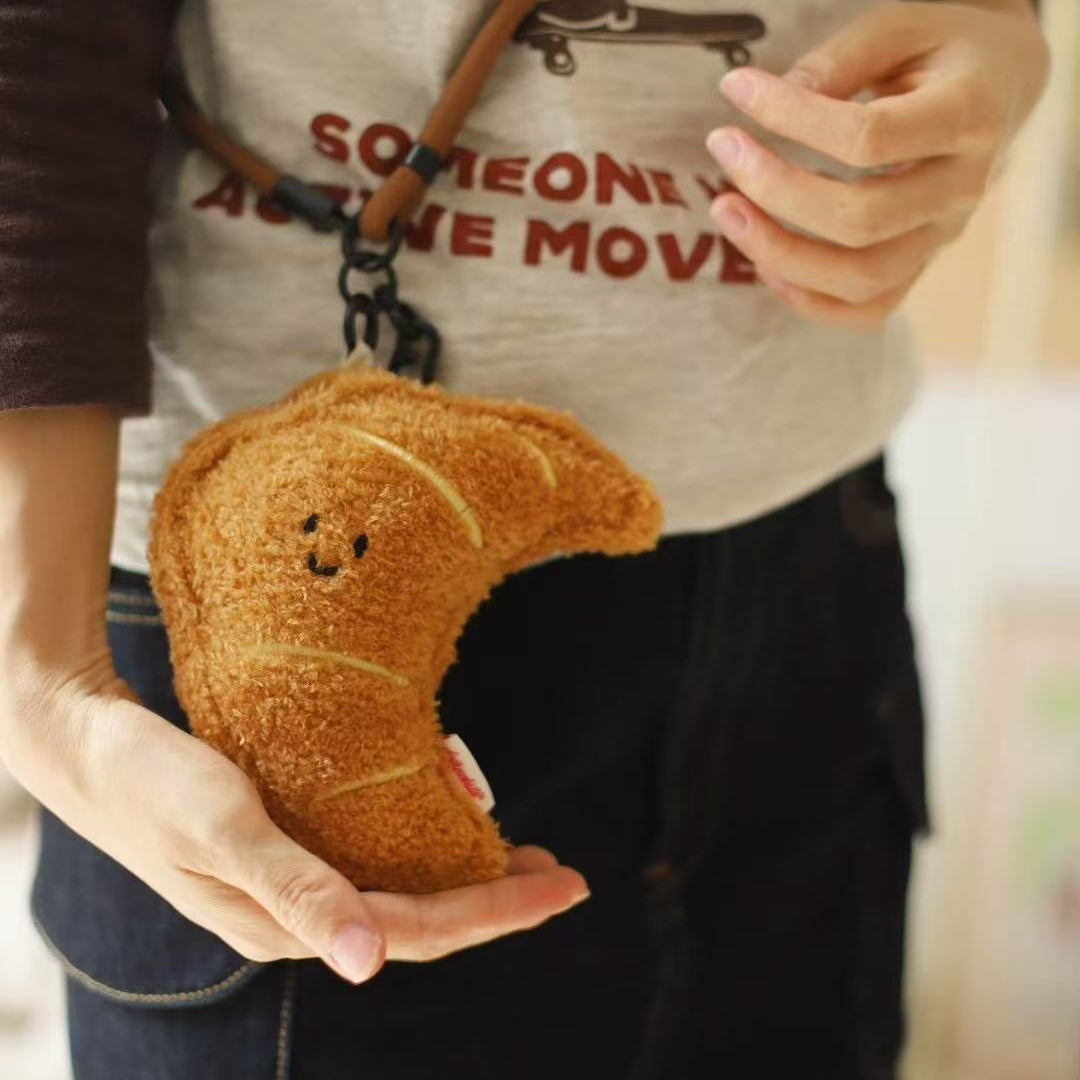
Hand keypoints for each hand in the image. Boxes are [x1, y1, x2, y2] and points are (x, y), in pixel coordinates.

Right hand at [0, 406, 587, 987]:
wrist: (90, 750)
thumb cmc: (153, 783)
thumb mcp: (224, 830)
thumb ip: (297, 892)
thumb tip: (369, 964)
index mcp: (294, 922)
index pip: (422, 930)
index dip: (499, 911)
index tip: (565, 886)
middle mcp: (303, 914)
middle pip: (423, 921)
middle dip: (499, 900)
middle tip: (563, 873)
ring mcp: (296, 885)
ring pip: (403, 892)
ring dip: (465, 875)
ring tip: (519, 849)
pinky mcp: (288, 850)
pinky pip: (373, 862)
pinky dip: (422, 846)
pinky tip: (443, 818)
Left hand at [705, 0, 1048, 328]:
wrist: (1000, 89)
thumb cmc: (941, 52)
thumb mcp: (903, 27)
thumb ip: (841, 59)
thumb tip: (775, 96)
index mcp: (968, 116)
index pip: (870, 138)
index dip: (793, 118)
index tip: (738, 90)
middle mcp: (962, 188)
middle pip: (860, 221)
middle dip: (775, 191)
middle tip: (723, 148)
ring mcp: (943, 236)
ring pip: (860, 278)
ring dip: (779, 254)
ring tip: (726, 211)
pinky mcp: (921, 265)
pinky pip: (867, 310)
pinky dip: (808, 299)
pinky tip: (764, 261)